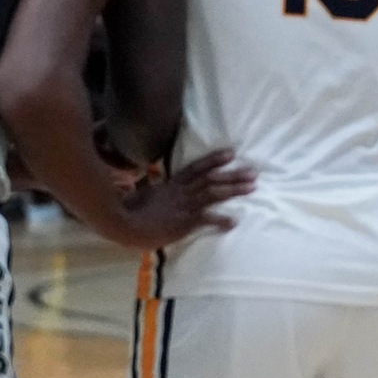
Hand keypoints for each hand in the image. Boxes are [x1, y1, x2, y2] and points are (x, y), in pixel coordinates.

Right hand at [111, 149, 253, 249]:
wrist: (123, 224)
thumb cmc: (129, 211)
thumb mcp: (143, 195)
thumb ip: (152, 188)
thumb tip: (151, 182)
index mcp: (171, 185)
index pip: (196, 168)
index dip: (214, 160)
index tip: (231, 153)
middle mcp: (181, 192)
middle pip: (211, 179)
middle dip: (233, 175)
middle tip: (254, 172)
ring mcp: (184, 206)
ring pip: (213, 194)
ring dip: (234, 190)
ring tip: (252, 188)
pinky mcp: (183, 222)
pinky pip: (205, 219)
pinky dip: (220, 220)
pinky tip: (233, 222)